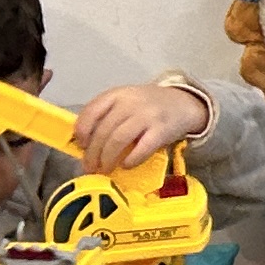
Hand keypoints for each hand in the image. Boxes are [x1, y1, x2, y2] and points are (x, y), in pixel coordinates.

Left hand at [71, 81, 209, 169]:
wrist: (183, 103)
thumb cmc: (148, 106)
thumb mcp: (126, 102)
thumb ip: (107, 116)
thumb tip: (84, 144)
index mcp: (117, 95)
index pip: (92, 111)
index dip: (82, 130)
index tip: (80, 145)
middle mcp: (131, 103)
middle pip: (104, 130)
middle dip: (93, 153)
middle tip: (90, 167)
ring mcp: (147, 116)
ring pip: (118, 140)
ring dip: (107, 158)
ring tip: (104, 169)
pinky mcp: (162, 131)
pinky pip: (142, 149)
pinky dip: (131, 160)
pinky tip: (126, 166)